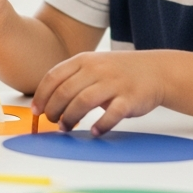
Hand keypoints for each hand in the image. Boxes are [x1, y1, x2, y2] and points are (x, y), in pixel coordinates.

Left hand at [31, 51, 165, 135]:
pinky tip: (95, 131)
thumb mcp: (93, 66)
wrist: (155, 71)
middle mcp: (97, 69)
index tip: (37, 110)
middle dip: (53, 109)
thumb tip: (47, 101)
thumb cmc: (119, 72)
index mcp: (84, 60)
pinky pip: (111, 114)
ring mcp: (113, 83)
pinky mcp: (129, 98)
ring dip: (70, 118)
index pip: (53, 77)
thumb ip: (72, 79)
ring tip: (66, 127)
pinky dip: (100, 125)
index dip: (41, 95)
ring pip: (83, 102)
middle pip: (65, 91)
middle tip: (52, 121)